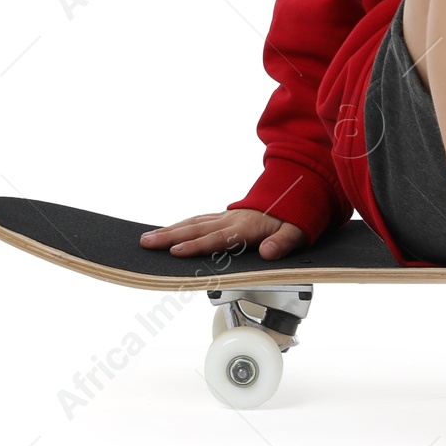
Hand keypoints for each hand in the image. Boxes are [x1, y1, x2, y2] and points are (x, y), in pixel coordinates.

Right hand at [139, 209, 306, 260]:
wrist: (299, 192)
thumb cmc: (297, 215)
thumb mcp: (298, 231)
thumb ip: (283, 243)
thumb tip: (269, 252)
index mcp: (248, 226)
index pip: (218, 239)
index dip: (197, 246)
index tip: (175, 251)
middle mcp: (234, 219)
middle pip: (197, 228)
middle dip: (170, 236)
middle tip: (146, 243)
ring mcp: (228, 216)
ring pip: (195, 222)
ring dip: (170, 230)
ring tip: (148, 238)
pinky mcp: (226, 216)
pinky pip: (200, 219)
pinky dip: (182, 225)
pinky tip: (169, 231)